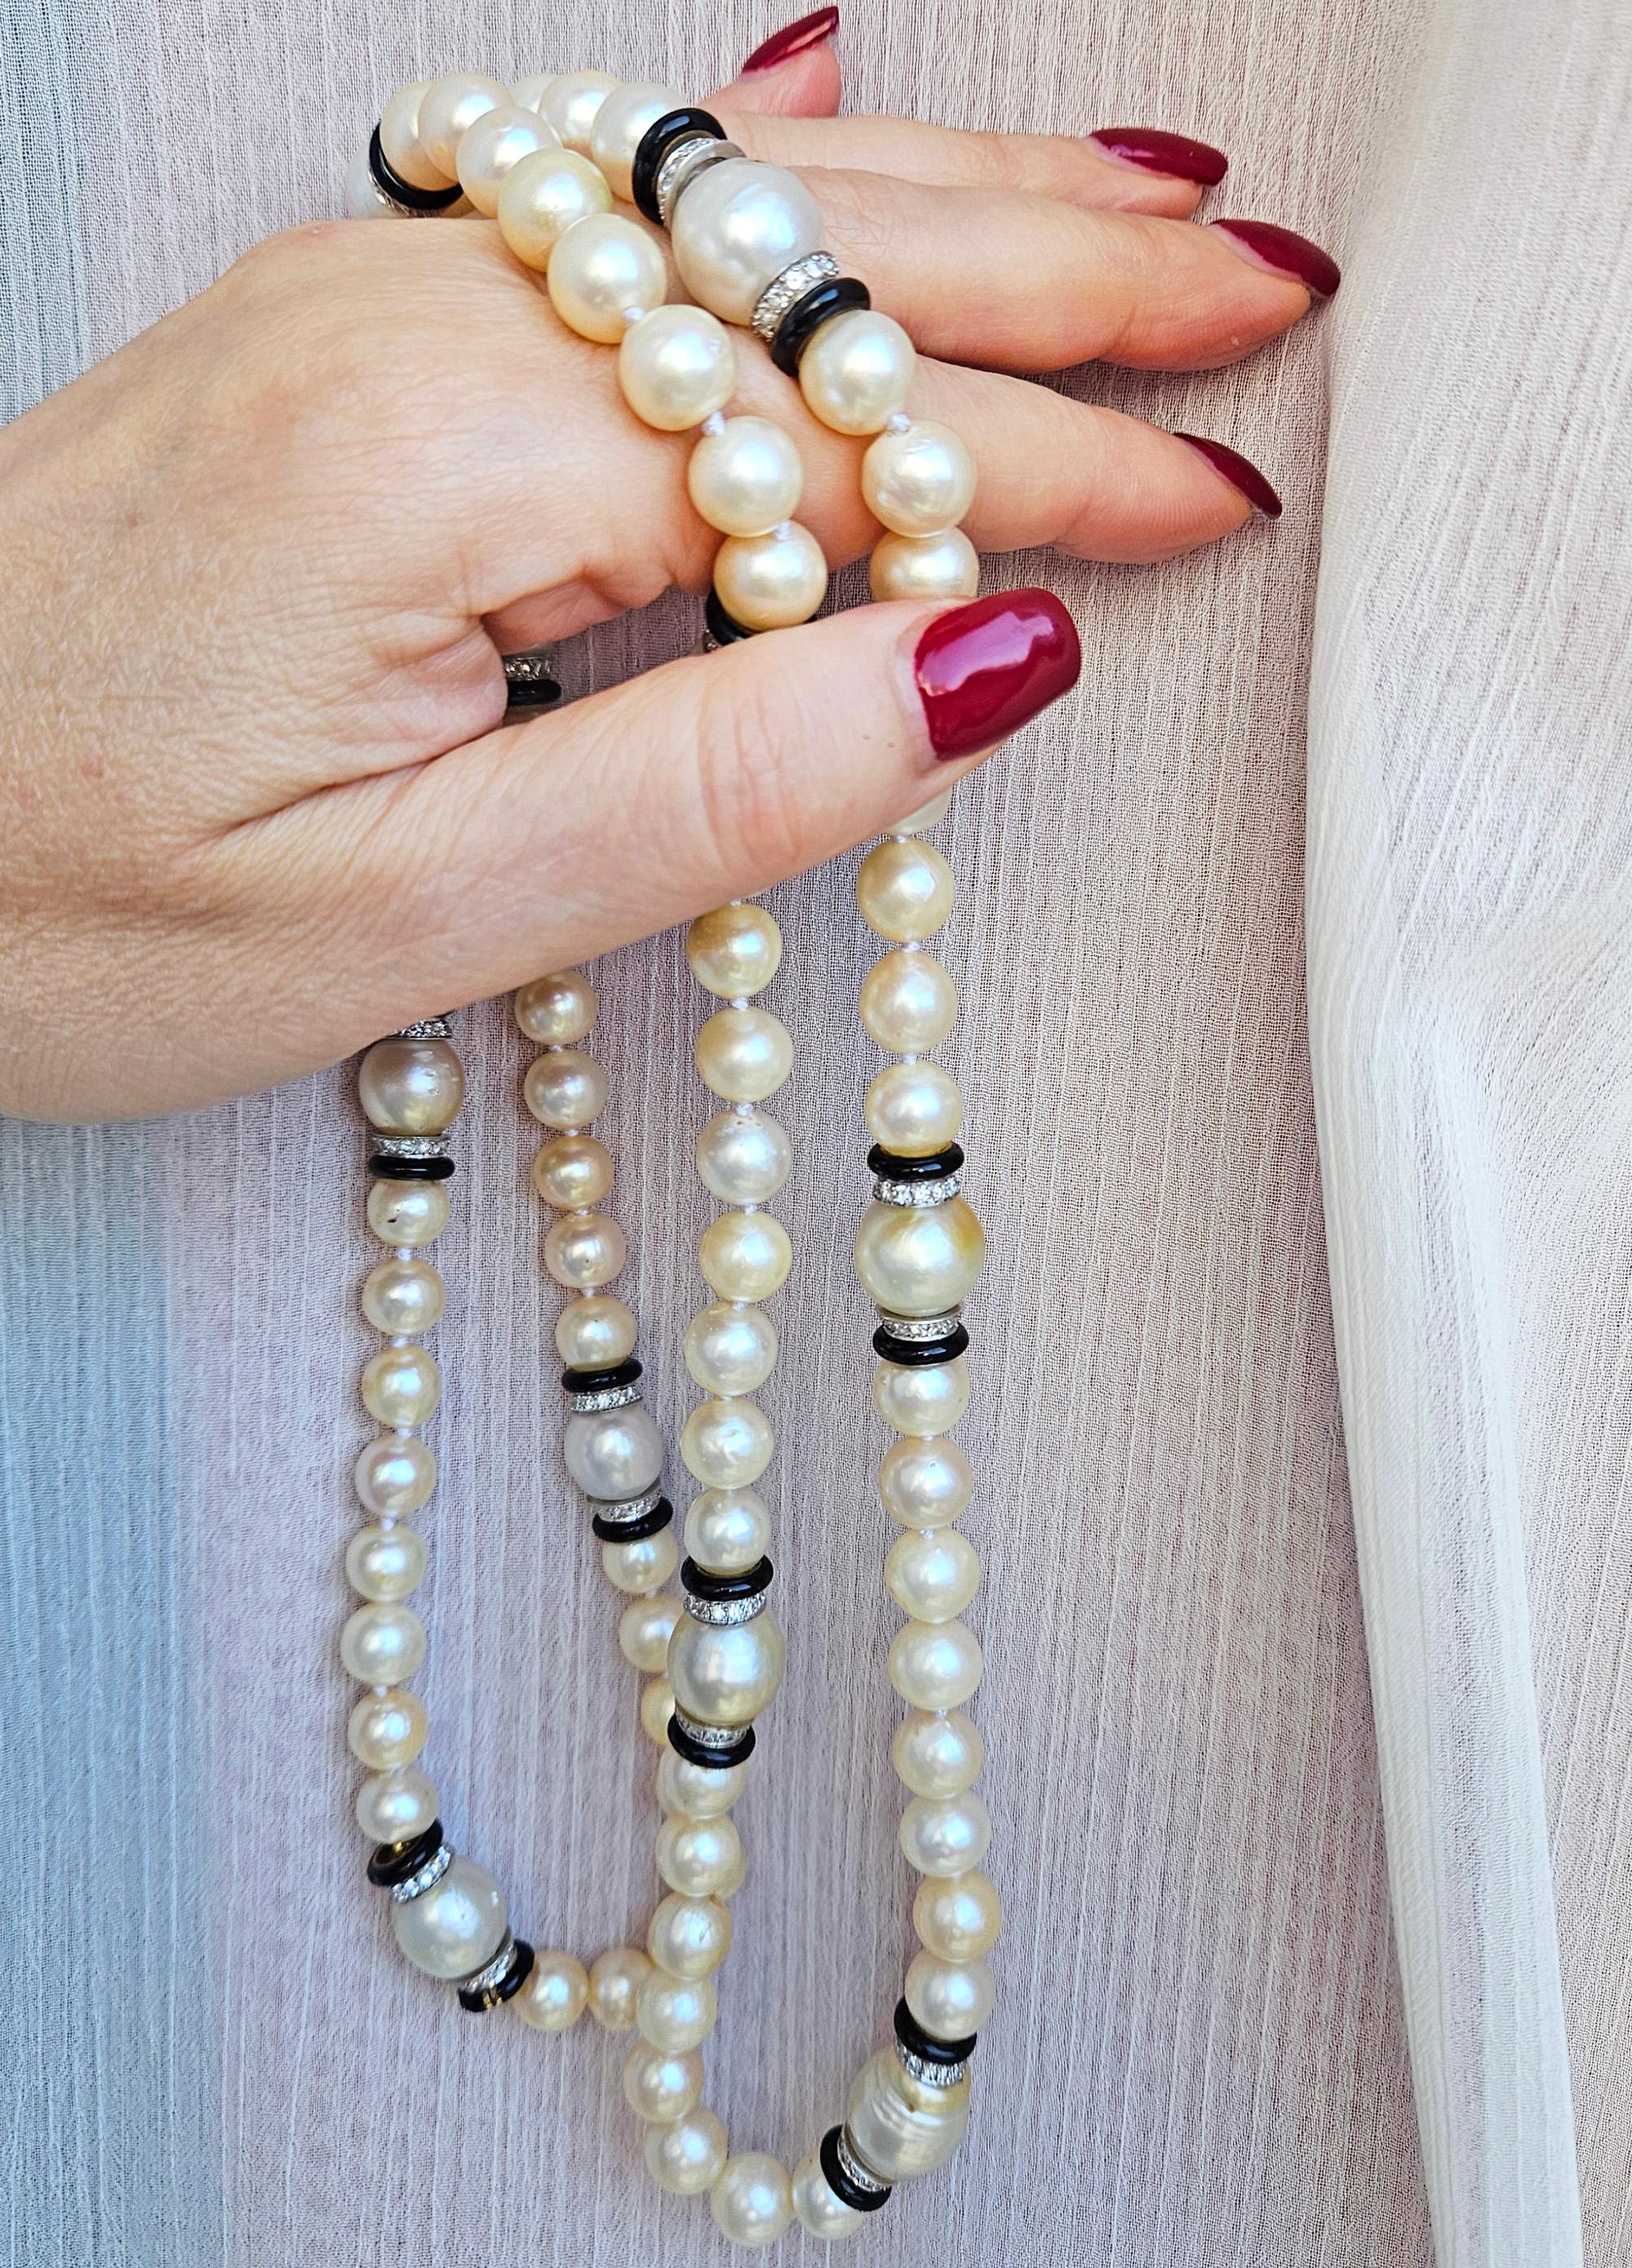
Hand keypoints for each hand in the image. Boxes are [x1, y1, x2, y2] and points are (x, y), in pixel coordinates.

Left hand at [0, 40, 1334, 1119]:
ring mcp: (353, 292)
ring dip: (940, 209)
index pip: (840, 438)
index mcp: (437, 449)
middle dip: (1053, 274)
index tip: (1215, 502)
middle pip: (807, 262)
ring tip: (1120, 202)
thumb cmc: (41, 897)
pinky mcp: (323, 329)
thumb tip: (988, 662)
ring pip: (715, 212)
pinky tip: (820, 105)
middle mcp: (400, 312)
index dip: (1055, 473)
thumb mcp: (400, 914)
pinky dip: (748, 167)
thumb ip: (714, 782)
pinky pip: (586, 203)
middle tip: (1251, 277)